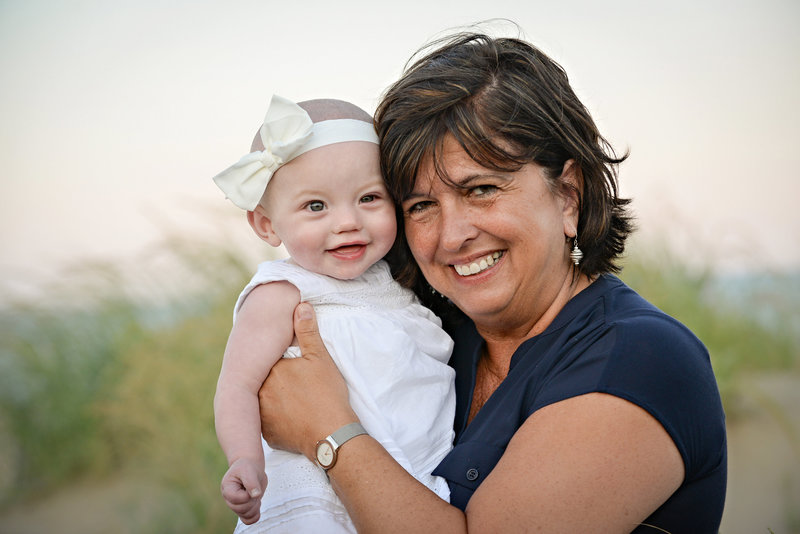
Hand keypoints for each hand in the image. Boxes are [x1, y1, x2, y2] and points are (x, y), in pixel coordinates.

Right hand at [220, 457, 267, 524]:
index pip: (236, 499)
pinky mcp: (244, 509)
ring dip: (255, 506)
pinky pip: (248, 520)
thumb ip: (251, 482)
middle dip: (252, 500)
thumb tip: (256, 495)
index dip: (247, 495)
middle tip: (255, 489)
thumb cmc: (247, 466)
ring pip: (246, 515)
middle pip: (241, 509)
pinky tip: (257, 503)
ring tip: (256, 494)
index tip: (251, 485)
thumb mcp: (248, 469)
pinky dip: (255, 515)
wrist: (250, 467)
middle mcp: (229, 499)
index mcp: (227, 488)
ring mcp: (236, 505)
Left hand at [258, 302, 357, 458]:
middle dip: (276, 381)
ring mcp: (262, 416)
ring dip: (274, 400)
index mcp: (270, 370)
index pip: (269, 359)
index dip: (283, 362)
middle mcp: (259, 393)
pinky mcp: (268, 435)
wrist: (332, 435)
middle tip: (297, 385)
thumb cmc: (327, 394)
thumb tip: (301, 306)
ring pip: (265, 402)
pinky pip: (270, 423)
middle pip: (265, 381)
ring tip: (295, 401)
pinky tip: (294, 417)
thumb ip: (307, 331)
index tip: (294, 367)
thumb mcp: (320, 358)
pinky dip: (279, 420)